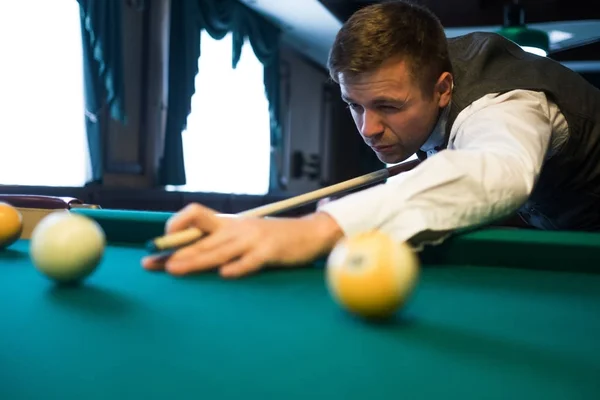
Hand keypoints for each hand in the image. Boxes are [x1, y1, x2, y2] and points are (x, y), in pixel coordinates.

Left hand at [141, 203, 343, 277]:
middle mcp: (237, 228)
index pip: (196, 214)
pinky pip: (251, 260)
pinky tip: (225, 274)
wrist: (309, 233)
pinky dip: (238, 267)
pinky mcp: (270, 252)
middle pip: (201, 238)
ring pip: (219, 250)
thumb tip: (189, 253)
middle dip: (176, 251)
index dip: (177, 224)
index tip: (161, 240)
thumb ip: (221, 240)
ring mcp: (253, 239)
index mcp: (228, 223)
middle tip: (155, 262)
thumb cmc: (272, 237)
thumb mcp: (244, 233)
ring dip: (196, 260)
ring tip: (176, 268)